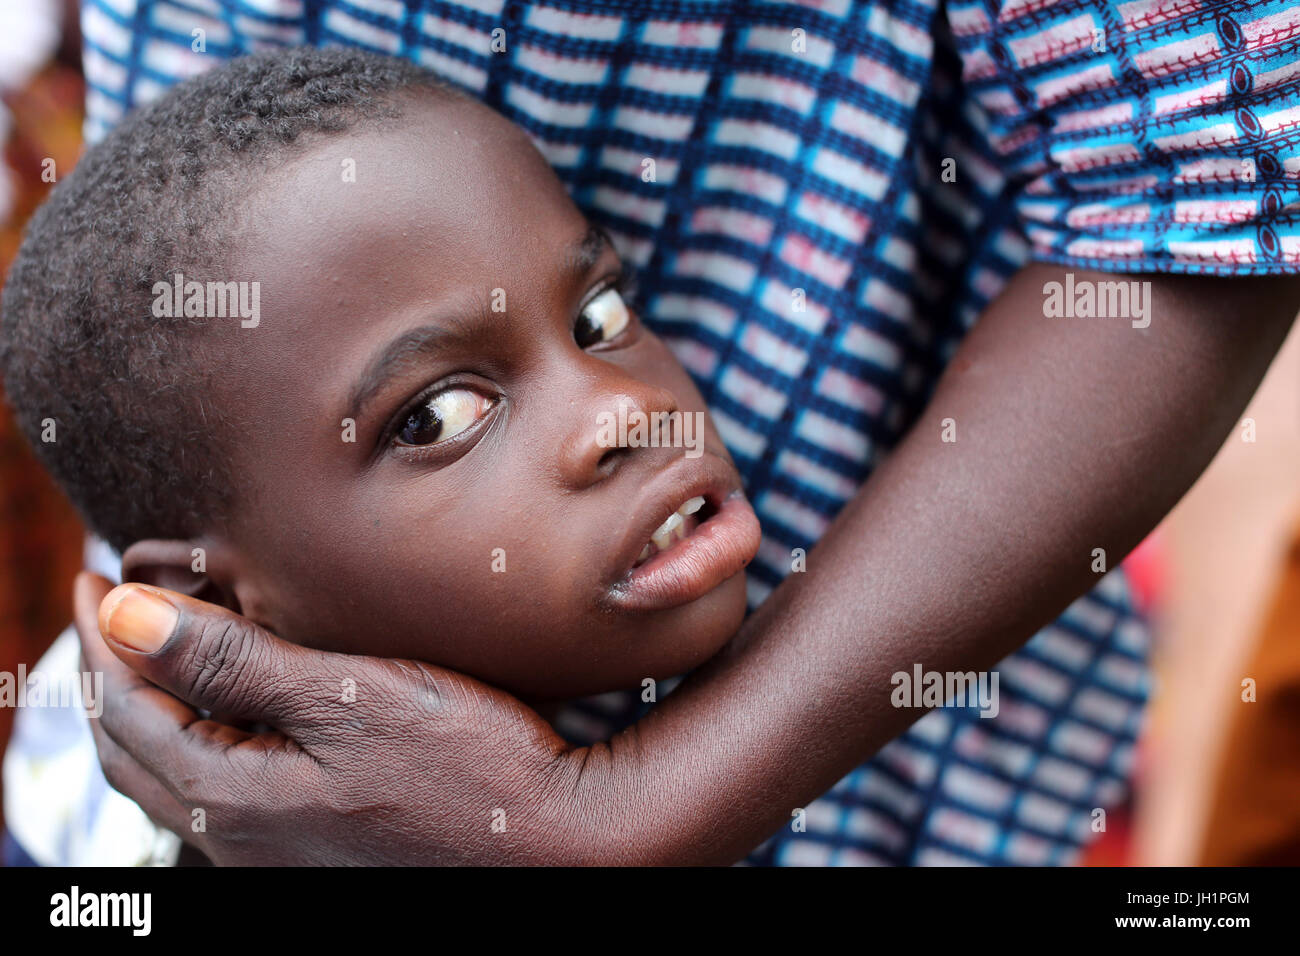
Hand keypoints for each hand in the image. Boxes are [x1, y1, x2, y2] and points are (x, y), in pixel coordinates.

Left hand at [74, 572, 588, 864]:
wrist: (557, 844)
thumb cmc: (469, 765)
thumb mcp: (347, 697)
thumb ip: (234, 662)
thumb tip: (127, 616)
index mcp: (234, 799)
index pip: (129, 706)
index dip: (103, 635)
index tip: (96, 574)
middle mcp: (241, 840)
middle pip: (136, 750)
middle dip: (110, 675)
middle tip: (106, 610)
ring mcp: (278, 855)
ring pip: (174, 778)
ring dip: (149, 710)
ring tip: (154, 655)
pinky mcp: (317, 851)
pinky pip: (218, 796)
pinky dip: (195, 742)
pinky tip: (228, 718)